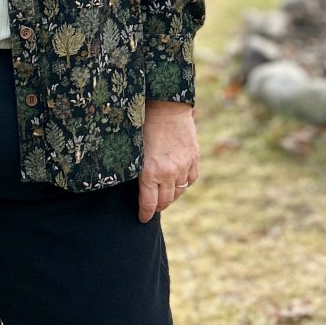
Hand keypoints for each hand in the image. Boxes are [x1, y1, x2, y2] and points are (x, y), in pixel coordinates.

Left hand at [138, 100, 198, 222]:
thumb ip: (136, 168)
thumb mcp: (133, 148)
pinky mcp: (193, 159)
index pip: (149, 203)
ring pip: (178, 192)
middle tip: (152, 208)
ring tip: (163, 196)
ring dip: (170, 196)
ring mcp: (183, 166)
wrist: (166, 106)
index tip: (142, 219)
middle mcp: (168, 173)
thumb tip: (132, 183)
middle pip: (164, 201)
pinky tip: (177, 182)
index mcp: (150, 172)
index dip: (145, 214)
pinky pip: (190, 179)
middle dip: (157, 207)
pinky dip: (184, 183)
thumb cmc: (143, 123)